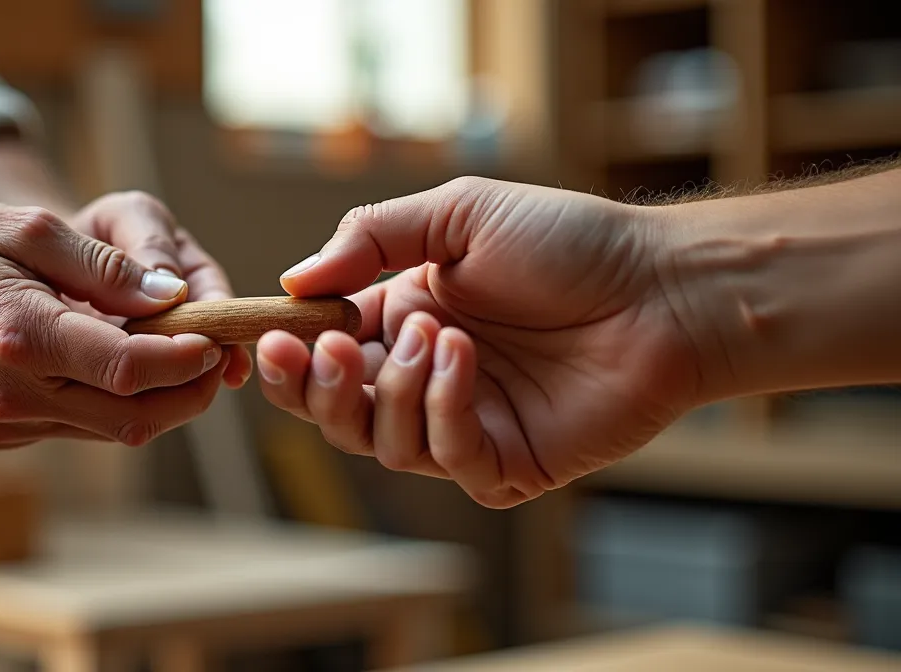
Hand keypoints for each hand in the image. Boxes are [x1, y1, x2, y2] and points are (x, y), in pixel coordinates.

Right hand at [0, 199, 228, 447]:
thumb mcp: (26, 228)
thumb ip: (102, 264)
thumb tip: (172, 294)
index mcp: (19, 334)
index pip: (128, 366)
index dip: (185, 358)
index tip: (216, 336)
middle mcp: (13, 393)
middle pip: (134, 416)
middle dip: (189, 391)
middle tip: (215, 353)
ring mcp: (9, 422)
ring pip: (117, 430)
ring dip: (162, 400)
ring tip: (181, 353)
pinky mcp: (8, 435)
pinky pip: (86, 427)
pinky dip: (121, 402)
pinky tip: (126, 363)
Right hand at [257, 177, 706, 507]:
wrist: (660, 287)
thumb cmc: (568, 243)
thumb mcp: (459, 214)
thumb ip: (372, 239)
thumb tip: (295, 280)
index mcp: (403, 323)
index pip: (321, 358)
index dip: (290, 357)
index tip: (274, 337)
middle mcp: (425, 380)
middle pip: (338, 414)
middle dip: (321, 387)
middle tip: (335, 349)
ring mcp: (465, 426)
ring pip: (384, 443)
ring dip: (396, 390)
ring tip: (438, 335)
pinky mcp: (507, 464)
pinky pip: (447, 459)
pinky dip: (444, 410)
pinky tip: (466, 361)